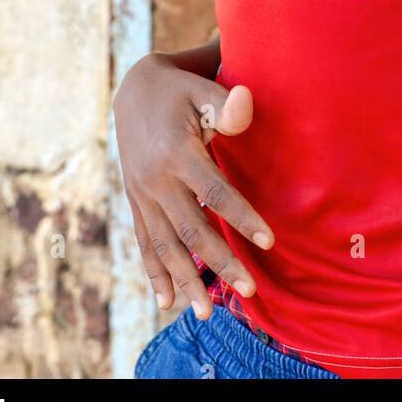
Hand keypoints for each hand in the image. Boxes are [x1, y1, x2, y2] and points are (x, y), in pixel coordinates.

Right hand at [113, 51, 274, 318]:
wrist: (132, 88)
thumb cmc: (180, 88)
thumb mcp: (201, 87)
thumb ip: (226, 104)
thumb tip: (246, 103)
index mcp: (177, 152)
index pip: (215, 191)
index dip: (242, 216)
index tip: (269, 241)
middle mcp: (155, 179)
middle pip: (191, 228)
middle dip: (220, 262)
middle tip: (250, 291)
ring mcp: (142, 194)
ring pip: (166, 245)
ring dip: (186, 280)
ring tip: (207, 314)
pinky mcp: (135, 201)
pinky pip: (144, 242)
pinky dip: (154, 273)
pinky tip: (166, 301)